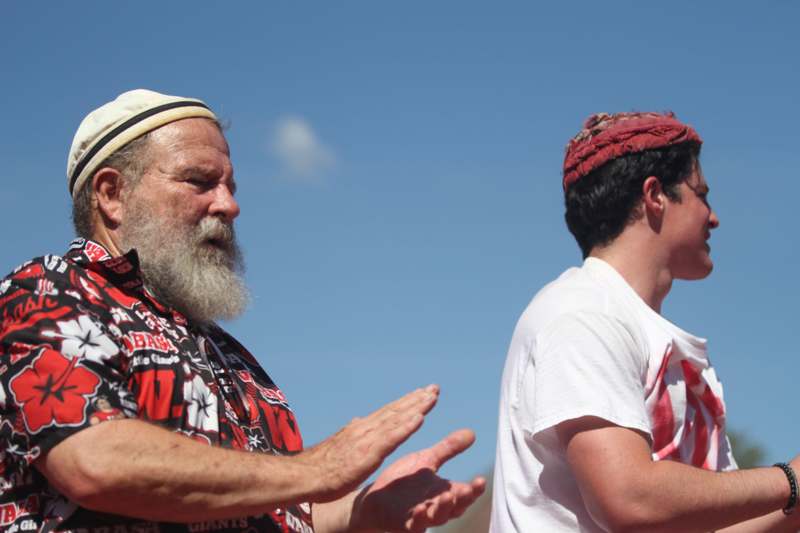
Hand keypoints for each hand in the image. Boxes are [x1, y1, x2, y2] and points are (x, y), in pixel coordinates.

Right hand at [301, 385, 439, 502]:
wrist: (305, 476)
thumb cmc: (322, 466)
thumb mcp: (340, 445)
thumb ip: (352, 432)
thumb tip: (358, 419)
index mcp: (361, 428)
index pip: (388, 412)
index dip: (407, 402)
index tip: (422, 393)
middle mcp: (366, 429)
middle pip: (396, 410)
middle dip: (416, 398)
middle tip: (435, 388)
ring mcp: (368, 440)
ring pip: (397, 419)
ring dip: (416, 407)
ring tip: (432, 397)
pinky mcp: (368, 454)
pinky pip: (392, 438)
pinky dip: (406, 427)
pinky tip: (420, 418)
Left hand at [351, 429, 486, 532]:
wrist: (373, 497)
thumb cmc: (403, 481)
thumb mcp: (427, 460)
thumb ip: (448, 449)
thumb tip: (472, 432)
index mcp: (443, 492)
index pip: (465, 493)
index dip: (474, 490)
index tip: (481, 480)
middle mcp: (436, 507)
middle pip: (455, 507)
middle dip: (463, 499)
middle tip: (469, 489)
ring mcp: (421, 517)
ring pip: (437, 517)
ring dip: (444, 508)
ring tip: (448, 496)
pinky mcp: (403, 525)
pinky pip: (414, 526)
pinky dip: (419, 520)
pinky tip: (421, 510)